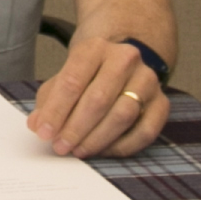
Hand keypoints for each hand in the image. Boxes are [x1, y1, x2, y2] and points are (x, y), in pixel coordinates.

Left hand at [28, 39, 167, 156]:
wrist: (120, 62)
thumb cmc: (85, 74)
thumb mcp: (62, 79)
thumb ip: (48, 101)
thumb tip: (38, 125)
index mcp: (95, 48)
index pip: (72, 81)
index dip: (56, 110)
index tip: (43, 133)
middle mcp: (125, 59)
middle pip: (98, 99)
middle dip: (76, 128)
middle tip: (61, 147)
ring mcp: (147, 80)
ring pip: (123, 115)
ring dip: (97, 138)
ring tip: (78, 150)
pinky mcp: (162, 103)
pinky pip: (145, 131)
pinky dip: (122, 146)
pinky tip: (103, 151)